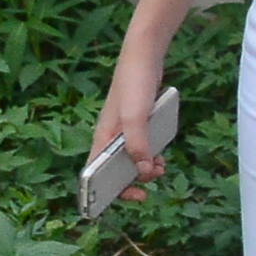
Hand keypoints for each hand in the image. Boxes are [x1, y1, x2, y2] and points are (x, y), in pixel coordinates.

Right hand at [89, 57, 173, 188]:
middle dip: (132, 181)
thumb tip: (144, 169)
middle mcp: (109, 138)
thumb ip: (138, 145)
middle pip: (114, 172)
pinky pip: (141, 148)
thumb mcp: (136, 118)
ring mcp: (123, 131)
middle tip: (150, 183)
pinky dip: (150, 156)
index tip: (127, 197)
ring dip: (144, 169)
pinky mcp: (137, 125)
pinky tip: (161, 155)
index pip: (95, 174)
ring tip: (160, 168)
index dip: (106, 192)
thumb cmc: (134, 85)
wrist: (144, 57)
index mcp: (102, 139)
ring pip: (130, 161)